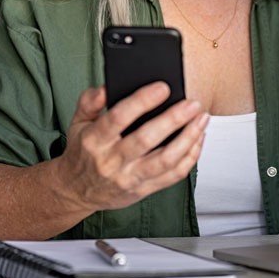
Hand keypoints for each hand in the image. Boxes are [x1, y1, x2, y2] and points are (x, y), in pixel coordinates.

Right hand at [55, 84, 208, 212]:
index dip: (142, 101)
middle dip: (173, 119)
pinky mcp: (144, 190)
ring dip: (188, 138)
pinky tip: (197, 139)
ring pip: (165, 160)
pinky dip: (190, 157)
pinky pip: (173, 175)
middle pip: (146, 139)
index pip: (118, 118)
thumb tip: (107, 86)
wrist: (77, 190)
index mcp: (94, 140)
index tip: (162, 88)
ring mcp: (129, 178)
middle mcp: (111, 161)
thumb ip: (90, 101)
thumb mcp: (77, 122)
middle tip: (192, 103)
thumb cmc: (83, 152)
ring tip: (201, 119)